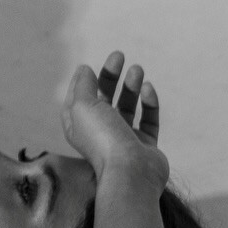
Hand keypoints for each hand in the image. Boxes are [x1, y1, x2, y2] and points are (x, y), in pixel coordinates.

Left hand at [60, 51, 169, 190]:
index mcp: (79, 127)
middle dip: (111, 77)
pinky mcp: (145, 145)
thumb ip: (83, 85)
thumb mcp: (83, 106)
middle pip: (104, 99)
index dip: (83, 81)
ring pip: (128, 107)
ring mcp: (124, 140)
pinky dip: (149, 103)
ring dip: (131, 86)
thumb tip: (84, 68)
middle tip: (119, 56)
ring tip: (137, 68)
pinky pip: (148, 120)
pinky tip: (148, 88)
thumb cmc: (102, 138)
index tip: (90, 65)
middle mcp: (100, 133)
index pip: (78, 99)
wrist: (131, 171)